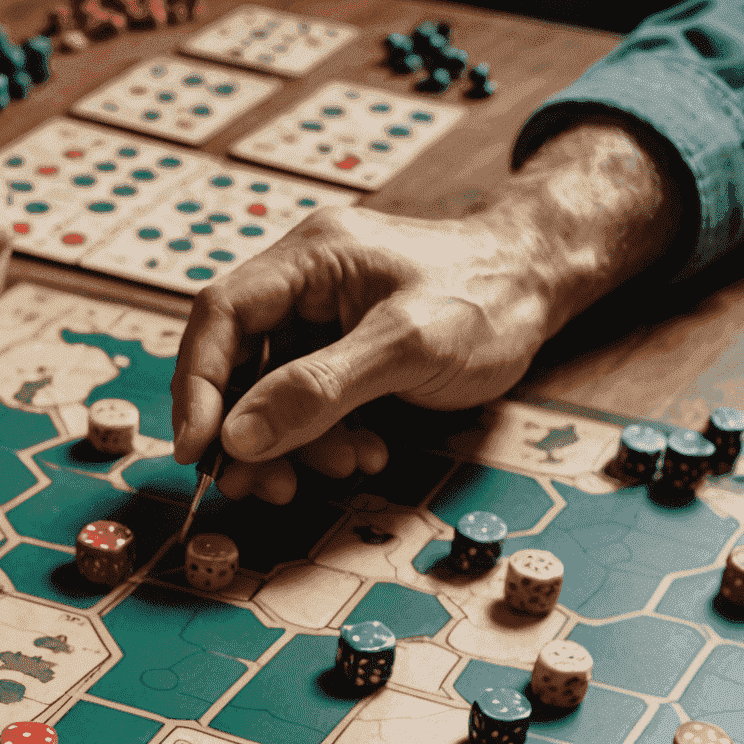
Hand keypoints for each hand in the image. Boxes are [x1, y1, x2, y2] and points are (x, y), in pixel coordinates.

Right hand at [172, 122, 681, 502]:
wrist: (544, 284)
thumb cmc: (490, 296)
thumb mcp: (407, 346)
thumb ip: (319, 390)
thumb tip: (238, 436)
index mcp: (308, 257)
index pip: (219, 317)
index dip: (198, 387)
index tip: (198, 451)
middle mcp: (301, 284)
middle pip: (236, 364)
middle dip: (248, 433)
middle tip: (263, 486)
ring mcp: (318, 319)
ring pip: (267, 395)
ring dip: (291, 446)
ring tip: (342, 468)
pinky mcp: (337, 352)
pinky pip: (304, 405)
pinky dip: (322, 441)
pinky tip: (363, 452)